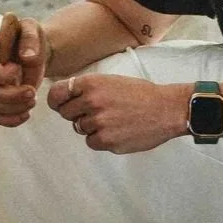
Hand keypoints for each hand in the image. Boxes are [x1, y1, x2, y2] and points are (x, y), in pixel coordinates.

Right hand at [0, 15, 48, 125]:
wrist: (35, 53)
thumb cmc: (30, 39)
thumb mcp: (32, 29)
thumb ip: (29, 37)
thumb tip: (26, 57)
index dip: (0, 74)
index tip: (18, 69)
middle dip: (10, 95)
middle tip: (32, 92)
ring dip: (14, 108)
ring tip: (33, 100)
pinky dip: (11, 120)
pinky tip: (26, 114)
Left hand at [47, 74, 185, 152]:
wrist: (166, 109)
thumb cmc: (140, 93)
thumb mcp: (110, 80)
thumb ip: (87, 88)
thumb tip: (65, 97)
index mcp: (91, 84)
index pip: (56, 94)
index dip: (56, 101)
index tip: (59, 104)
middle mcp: (91, 102)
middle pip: (66, 114)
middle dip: (77, 114)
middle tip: (97, 112)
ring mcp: (99, 123)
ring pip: (80, 129)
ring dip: (91, 127)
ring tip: (113, 120)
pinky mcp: (107, 141)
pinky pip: (91, 142)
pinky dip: (101, 140)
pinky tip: (117, 131)